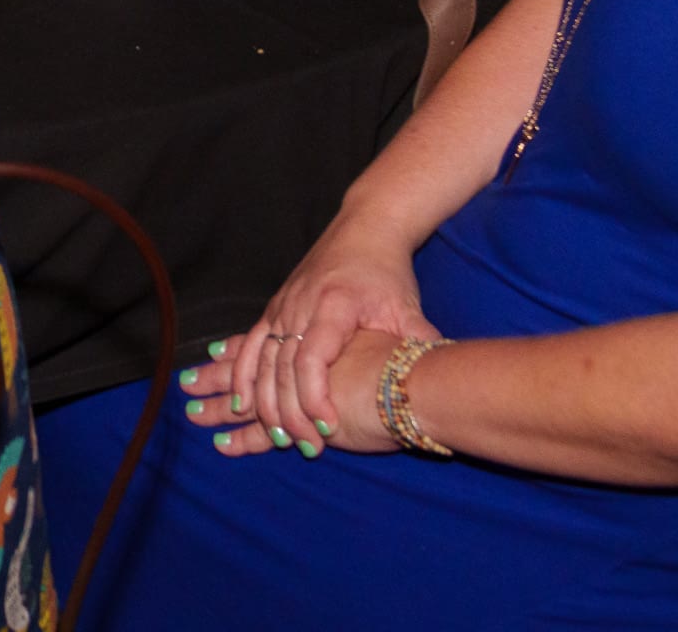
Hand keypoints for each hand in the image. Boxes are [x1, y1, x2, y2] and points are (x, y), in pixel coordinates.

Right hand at [179, 213, 436, 455]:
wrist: (364, 230)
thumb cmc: (388, 272)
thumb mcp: (406, 306)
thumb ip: (417, 342)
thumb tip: (439, 375)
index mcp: (333, 305)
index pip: (312, 358)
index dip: (314, 396)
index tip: (327, 428)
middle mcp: (299, 305)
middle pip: (282, 366)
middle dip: (290, 411)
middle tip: (306, 447)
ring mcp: (281, 306)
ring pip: (261, 360)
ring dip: (263, 401)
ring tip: (276, 436)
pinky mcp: (273, 308)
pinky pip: (249, 346)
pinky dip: (241, 376)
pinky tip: (238, 403)